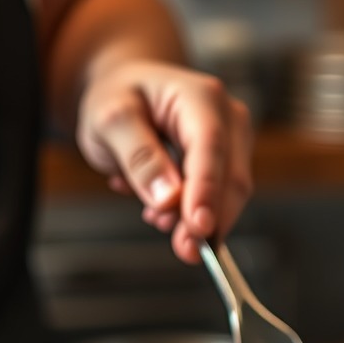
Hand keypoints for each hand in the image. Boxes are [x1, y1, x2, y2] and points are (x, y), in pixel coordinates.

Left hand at [76, 60, 253, 262]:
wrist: (127, 92)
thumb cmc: (118, 100)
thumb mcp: (109, 121)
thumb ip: (138, 157)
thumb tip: (169, 198)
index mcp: (200, 97)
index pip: (210, 148)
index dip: (207, 191)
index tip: (198, 228)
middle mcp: (228, 118)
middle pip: (232, 179)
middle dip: (208, 219)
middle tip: (184, 250)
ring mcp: (234, 142)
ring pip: (230, 195)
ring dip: (196, 219)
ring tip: (154, 216)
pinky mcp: (229, 164)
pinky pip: (219, 200)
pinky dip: (191, 214)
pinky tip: (161, 208)